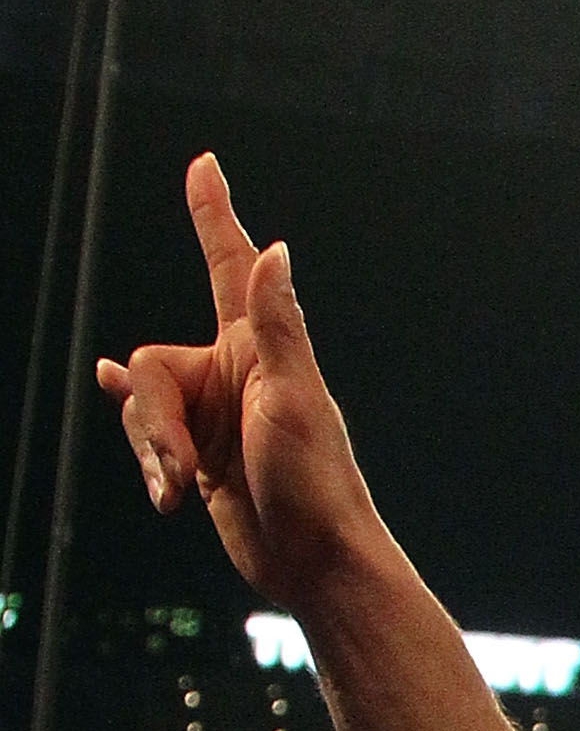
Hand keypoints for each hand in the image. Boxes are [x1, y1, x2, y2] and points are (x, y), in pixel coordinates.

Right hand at [95, 154, 379, 605]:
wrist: (315, 565)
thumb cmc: (318, 484)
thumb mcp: (296, 400)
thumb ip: (279, 327)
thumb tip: (277, 251)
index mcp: (260, 349)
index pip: (229, 264)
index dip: (212, 214)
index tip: (204, 165)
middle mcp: (234, 373)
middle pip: (151, 364)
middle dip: (152, 419)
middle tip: (178, 469)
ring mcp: (214, 414)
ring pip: (143, 406)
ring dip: (149, 451)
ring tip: (173, 494)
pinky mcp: (200, 455)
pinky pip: (148, 429)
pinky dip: (140, 440)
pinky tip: (109, 395)